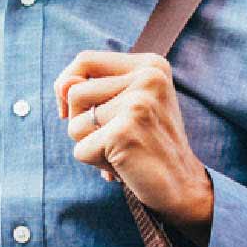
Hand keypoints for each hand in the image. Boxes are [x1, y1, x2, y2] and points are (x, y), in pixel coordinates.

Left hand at [54, 50, 212, 232]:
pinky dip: (95, 163)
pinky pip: (81, 150)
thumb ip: (92, 88)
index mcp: (151, 65)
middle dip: (81, 122)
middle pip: (75, 92)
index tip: (69, 109)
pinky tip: (123, 165)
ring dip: (90, 144)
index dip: (68, 84)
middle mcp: (148, 78)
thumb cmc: (150, 145)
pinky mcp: (125, 131)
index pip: (86, 60)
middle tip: (114, 138)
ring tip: (121, 150)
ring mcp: (138, 104)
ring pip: (75, 123)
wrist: (184, 185)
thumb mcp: (126, 107)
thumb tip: (62, 85)